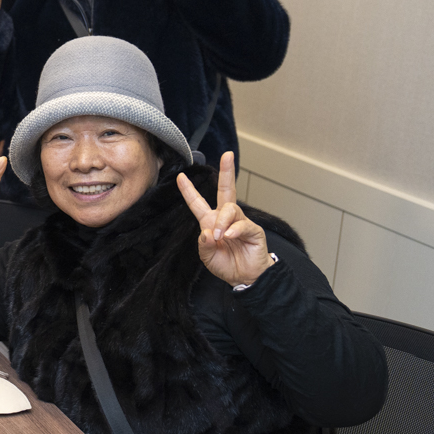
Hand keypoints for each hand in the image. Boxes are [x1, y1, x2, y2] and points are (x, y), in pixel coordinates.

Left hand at [176, 152, 271, 286]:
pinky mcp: (253, 230)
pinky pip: (242, 224)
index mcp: (211, 222)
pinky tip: (229, 236)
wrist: (245, 278)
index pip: (198, 203)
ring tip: (220, 236)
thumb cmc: (226, 264)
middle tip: (227, 156)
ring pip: (230, 209)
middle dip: (226, 172)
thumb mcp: (207, 256)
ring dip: (222, 221)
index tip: (180, 177)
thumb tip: (208, 231)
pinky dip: (234, 229)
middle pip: (226, 190)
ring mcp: (240, 222)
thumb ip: (203, 244)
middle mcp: (226, 218)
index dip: (189, 191)